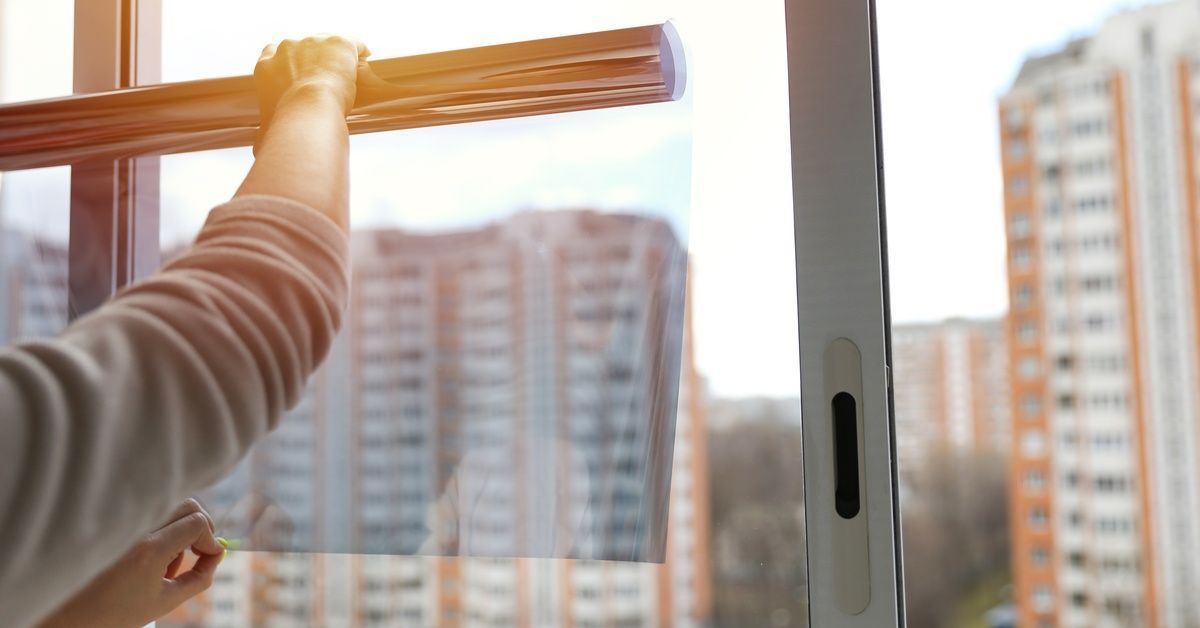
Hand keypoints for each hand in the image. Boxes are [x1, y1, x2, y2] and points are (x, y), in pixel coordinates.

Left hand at [38, 499, 224, 627]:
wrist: (68, 616)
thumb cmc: (112, 615)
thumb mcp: (164, 602)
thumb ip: (199, 578)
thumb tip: (217, 555)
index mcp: (149, 550)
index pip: (197, 522)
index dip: (211, 540)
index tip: (210, 559)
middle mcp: (136, 530)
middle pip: (188, 505)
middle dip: (202, 527)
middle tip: (199, 552)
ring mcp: (124, 525)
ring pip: (171, 508)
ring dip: (181, 530)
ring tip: (169, 563)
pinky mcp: (114, 526)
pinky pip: (151, 515)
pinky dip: (162, 530)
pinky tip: (152, 557)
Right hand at [254, 35, 369, 128]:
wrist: (309, 109)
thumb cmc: (287, 125)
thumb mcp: (267, 128)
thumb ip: (265, 131)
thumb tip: (260, 150)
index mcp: (266, 67)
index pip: (272, 53)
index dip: (287, 62)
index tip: (297, 73)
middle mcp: (287, 48)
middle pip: (301, 46)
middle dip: (312, 59)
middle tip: (326, 78)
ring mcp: (313, 42)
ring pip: (327, 42)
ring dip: (335, 55)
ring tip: (348, 71)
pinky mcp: (338, 43)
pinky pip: (352, 43)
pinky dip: (359, 51)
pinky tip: (365, 58)